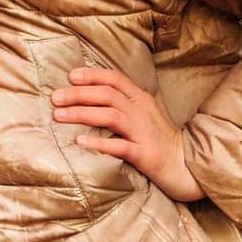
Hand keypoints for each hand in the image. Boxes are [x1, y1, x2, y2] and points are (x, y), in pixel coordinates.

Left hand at [50, 67, 203, 202]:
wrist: (186, 166)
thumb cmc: (160, 139)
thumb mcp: (145, 113)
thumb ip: (124, 101)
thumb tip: (92, 92)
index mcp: (140, 99)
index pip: (114, 79)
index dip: (92, 75)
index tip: (70, 77)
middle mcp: (141, 111)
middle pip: (106, 95)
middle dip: (77, 94)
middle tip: (54, 98)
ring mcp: (144, 132)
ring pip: (110, 116)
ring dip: (81, 114)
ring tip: (59, 116)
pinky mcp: (145, 154)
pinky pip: (120, 146)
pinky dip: (99, 143)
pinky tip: (81, 142)